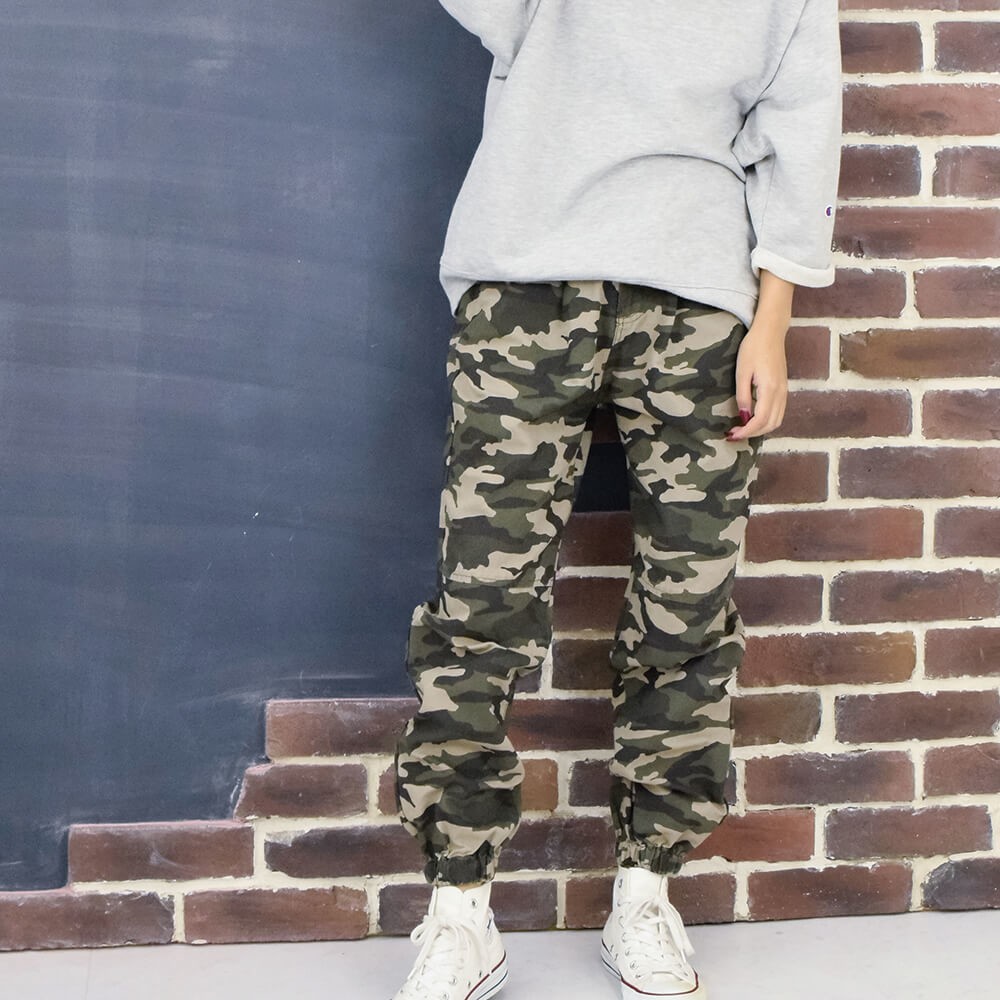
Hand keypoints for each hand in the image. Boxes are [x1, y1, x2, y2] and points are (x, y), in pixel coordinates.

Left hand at [725, 321, 788, 441]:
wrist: (770, 331)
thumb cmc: (753, 348)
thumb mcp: (742, 371)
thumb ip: (743, 395)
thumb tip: (743, 416)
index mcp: (770, 389)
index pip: (760, 420)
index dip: (746, 431)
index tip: (732, 435)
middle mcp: (781, 393)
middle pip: (771, 424)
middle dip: (753, 433)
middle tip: (734, 434)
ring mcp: (784, 391)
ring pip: (777, 420)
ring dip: (761, 429)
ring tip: (742, 428)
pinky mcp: (784, 388)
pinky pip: (779, 412)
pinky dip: (767, 420)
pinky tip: (753, 418)